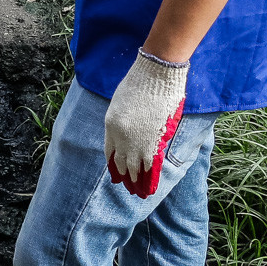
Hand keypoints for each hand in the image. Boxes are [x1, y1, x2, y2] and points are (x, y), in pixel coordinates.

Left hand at [103, 53, 186, 197]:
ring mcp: (138, 139)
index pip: (110, 151)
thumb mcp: (120, 102)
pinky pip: (150, 162)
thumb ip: (121, 120)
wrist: (156, 74)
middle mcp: (121, 136)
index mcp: (110, 125)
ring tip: (137, 191)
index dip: (114, 163)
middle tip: (127, 185)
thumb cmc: (139, 82)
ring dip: (137, 179)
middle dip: (125, 174)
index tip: (116, 173)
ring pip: (135, 165)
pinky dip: (149, 174)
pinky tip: (148, 183)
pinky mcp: (154, 140)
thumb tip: (128, 131)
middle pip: (121, 160)